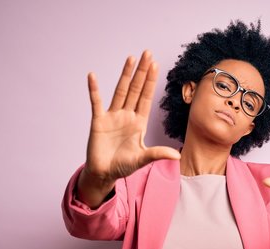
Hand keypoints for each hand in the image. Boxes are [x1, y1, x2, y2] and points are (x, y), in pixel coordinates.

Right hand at [84, 50, 180, 182]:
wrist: (104, 173)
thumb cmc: (123, 166)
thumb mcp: (142, 159)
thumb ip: (157, 153)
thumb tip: (177, 156)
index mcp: (139, 122)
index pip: (146, 97)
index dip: (151, 82)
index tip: (156, 65)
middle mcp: (127, 115)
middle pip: (135, 89)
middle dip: (142, 72)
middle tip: (147, 53)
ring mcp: (112, 116)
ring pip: (120, 91)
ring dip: (125, 75)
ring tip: (131, 58)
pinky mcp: (98, 121)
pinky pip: (96, 102)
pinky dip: (94, 90)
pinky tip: (93, 76)